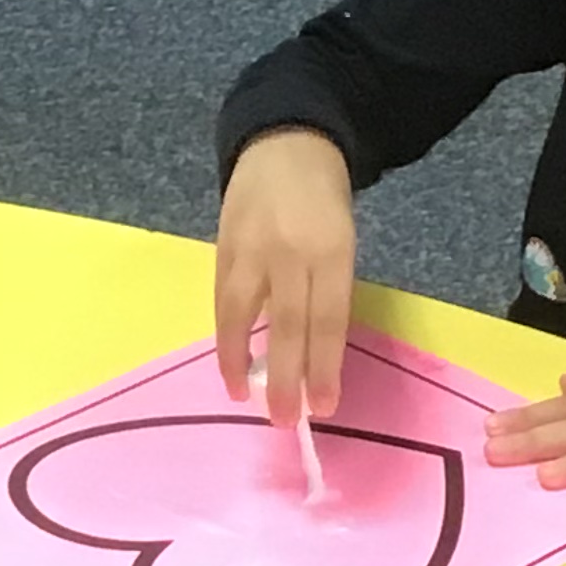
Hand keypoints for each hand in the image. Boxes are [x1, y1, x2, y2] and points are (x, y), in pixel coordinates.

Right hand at [212, 130, 355, 426]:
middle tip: (286, 421)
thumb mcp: (343, 241)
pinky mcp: (222, 245)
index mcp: (332, 250)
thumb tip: (315, 353)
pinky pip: (222, 299)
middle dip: (288, 378)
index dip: (324, 367)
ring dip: (243, 362)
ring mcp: (251, 247)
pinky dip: (225, 335)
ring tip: (245, 398)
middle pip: (289, 325)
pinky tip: (229, 363)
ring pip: (244, 314)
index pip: (329, 319)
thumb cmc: (324, 202)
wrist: (285, 144)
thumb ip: (329, 290)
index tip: (324, 406)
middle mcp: (290, 251)